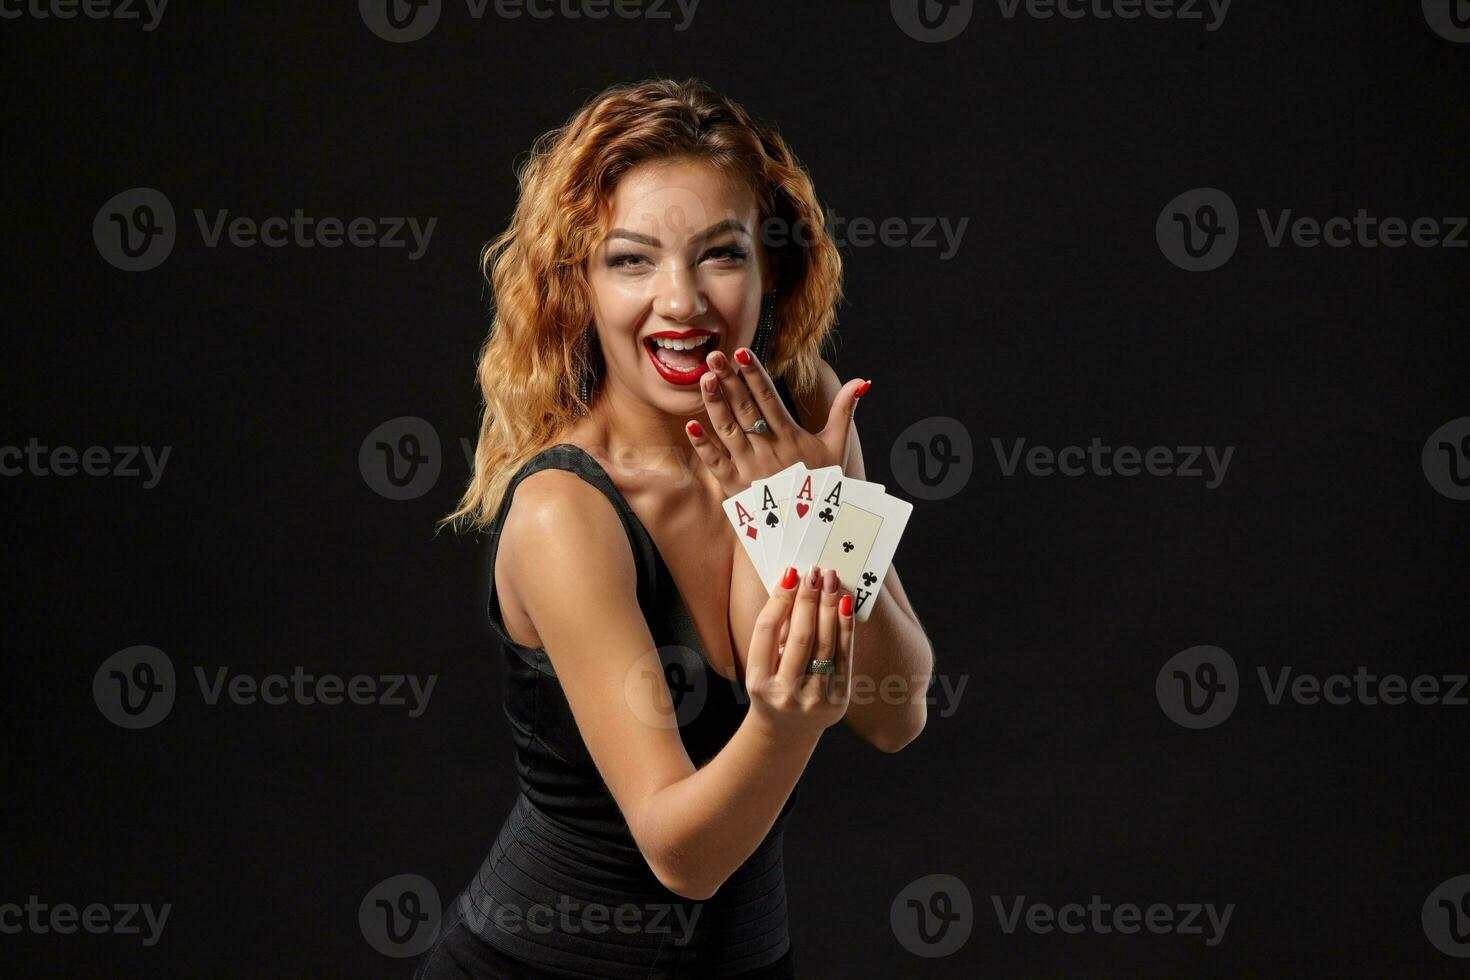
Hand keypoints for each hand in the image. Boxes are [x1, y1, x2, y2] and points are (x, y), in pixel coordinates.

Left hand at [684, 345, 868, 499]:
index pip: (768, 399)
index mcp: (790, 436)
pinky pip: (716, 463)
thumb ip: (844, 410)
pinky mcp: (735, 487)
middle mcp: (768, 450)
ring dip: (715, 404)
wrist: (812, 527)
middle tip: (714, 356)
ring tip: (704, 378)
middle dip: (729, 381)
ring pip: (728, 431)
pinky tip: (691, 425)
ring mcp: (750, 468)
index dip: (754, 375)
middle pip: (745, 409)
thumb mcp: (837, 445)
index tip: (741, 352)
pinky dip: (703, 446)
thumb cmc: (823, 483)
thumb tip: (860, 380)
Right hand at [745, 563, 855, 740]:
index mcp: (758, 682)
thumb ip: (774, 630)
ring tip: (832, 580)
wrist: (787, 732)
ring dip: (830, 607)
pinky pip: (844, 656)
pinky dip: (845, 627)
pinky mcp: (838, 701)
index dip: (780, 599)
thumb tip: (793, 583)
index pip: (767, 632)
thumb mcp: (761, 664)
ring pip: (825, 644)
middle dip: (809, 599)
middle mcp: (784, 694)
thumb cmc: (772, 687)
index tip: (791, 572)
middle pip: (800, 636)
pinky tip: (844, 604)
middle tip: (815, 571)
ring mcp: (814, 701)